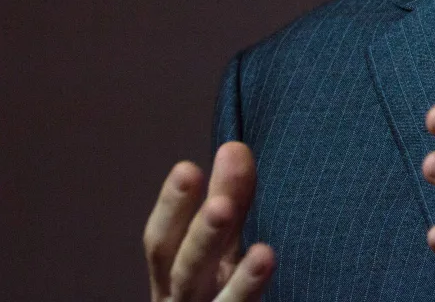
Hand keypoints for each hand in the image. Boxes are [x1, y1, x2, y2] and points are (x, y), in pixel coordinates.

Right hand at [143, 141, 274, 301]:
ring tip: (266, 253)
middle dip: (202, 239)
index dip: (171, 209)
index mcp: (173, 281)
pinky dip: (254, 298)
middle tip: (223, 206)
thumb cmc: (218, 292)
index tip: (188, 169)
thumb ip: (230, 201)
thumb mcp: (221, 250)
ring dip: (240, 282)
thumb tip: (235, 148)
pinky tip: (272, 267)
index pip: (162, 243)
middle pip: (186, 273)